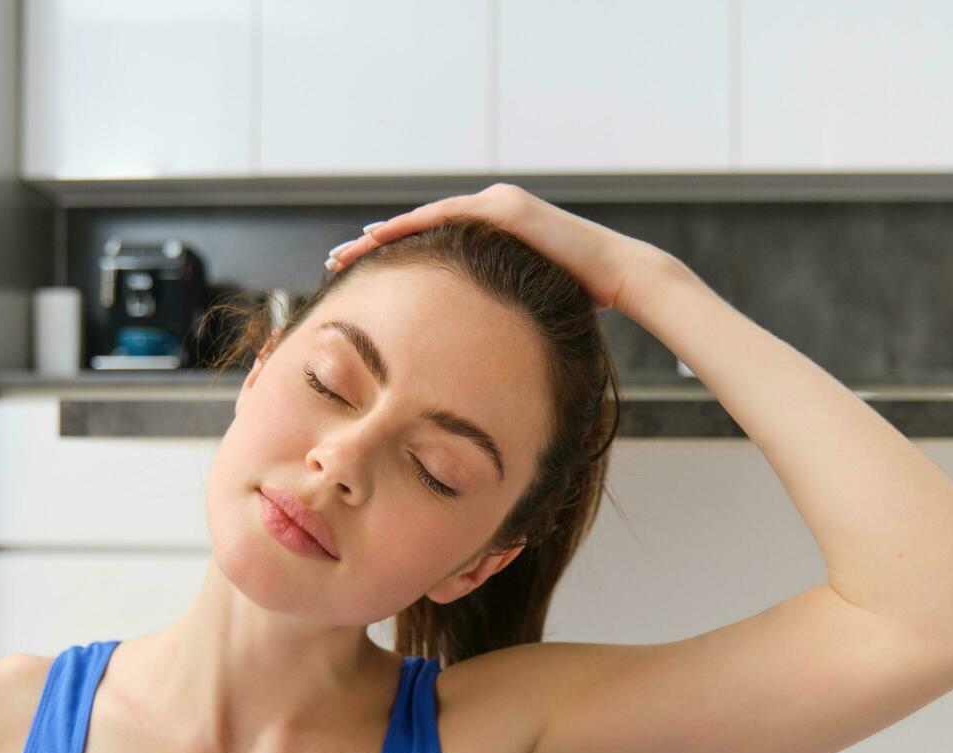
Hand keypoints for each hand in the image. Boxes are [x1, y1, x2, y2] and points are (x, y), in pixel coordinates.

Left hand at [325, 183, 678, 314]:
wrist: (617, 276)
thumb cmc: (576, 299)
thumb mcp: (522, 304)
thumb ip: (493, 309)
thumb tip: (467, 348)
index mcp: (490, 235)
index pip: (429, 243)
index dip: (390, 257)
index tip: (356, 273)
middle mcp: (490, 210)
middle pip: (417, 227)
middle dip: (372, 245)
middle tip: (334, 261)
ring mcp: (498, 205)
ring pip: (424, 219)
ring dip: (382, 235)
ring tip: (346, 252)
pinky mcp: (506, 209)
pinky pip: (447, 216)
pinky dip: (411, 226)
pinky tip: (379, 237)